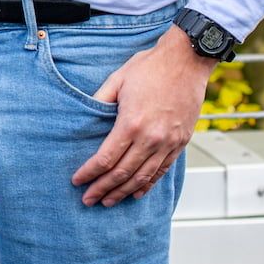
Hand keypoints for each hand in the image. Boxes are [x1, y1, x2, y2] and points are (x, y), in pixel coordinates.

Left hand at [72, 26, 214, 206]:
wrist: (186, 61)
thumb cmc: (149, 68)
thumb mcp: (117, 80)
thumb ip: (99, 101)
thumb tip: (84, 119)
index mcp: (131, 124)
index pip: (106, 158)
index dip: (90, 173)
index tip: (77, 181)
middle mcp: (151, 139)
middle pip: (123, 173)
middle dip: (103, 188)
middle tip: (88, 200)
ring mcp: (168, 143)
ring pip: (143, 177)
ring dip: (123, 192)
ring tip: (108, 201)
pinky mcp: (180, 143)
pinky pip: (162, 170)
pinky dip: (148, 185)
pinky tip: (136, 193)